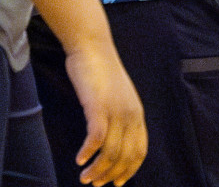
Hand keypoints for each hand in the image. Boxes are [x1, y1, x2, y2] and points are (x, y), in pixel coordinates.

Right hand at [66, 43, 147, 185]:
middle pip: (125, 156)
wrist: (92, 45)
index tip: (118, 183)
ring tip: (85, 178)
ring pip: (110, 151)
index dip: (129, 170)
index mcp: (137, 113)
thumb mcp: (117, 95)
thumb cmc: (100, 70)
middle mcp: (130, 114)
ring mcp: (115, 110)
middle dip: (111, 175)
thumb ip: (118, 115)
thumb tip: (112, 137)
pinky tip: (80, 159)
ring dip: (97, 169)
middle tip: (96, 184)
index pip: (139, 151)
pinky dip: (89, 152)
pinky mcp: (98, 105)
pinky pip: (96, 137)